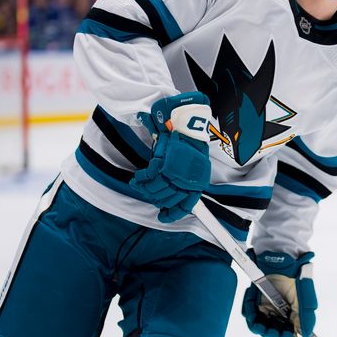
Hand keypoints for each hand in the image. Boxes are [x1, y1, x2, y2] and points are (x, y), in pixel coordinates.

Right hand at [130, 92, 211, 222]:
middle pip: (166, 197)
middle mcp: (188, 179)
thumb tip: (172, 190)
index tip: (163, 216)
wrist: (187, 120)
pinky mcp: (165, 164)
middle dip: (154, 195)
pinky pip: (151, 177)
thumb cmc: (189, 139)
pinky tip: (139, 178)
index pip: (186, 204)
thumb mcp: (190, 161)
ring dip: (146, 187)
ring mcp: (176, 172)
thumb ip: (183, 175)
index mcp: (197, 180)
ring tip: (141, 183)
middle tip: (147, 189)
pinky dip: (143, 179)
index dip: (173, 213)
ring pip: (156, 189)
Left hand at [241, 250, 317, 336]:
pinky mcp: (254, 298)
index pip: (291, 335)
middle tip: (277, 333)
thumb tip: (307, 334)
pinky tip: (252, 298)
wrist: (280, 252)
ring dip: (260, 328)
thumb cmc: (295, 270)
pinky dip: (249, 308)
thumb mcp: (304, 292)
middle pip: (275, 334)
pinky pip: (248, 312)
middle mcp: (279, 311)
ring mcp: (266, 305)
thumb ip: (306, 313)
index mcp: (294, 312)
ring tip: (263, 325)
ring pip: (260, 326)